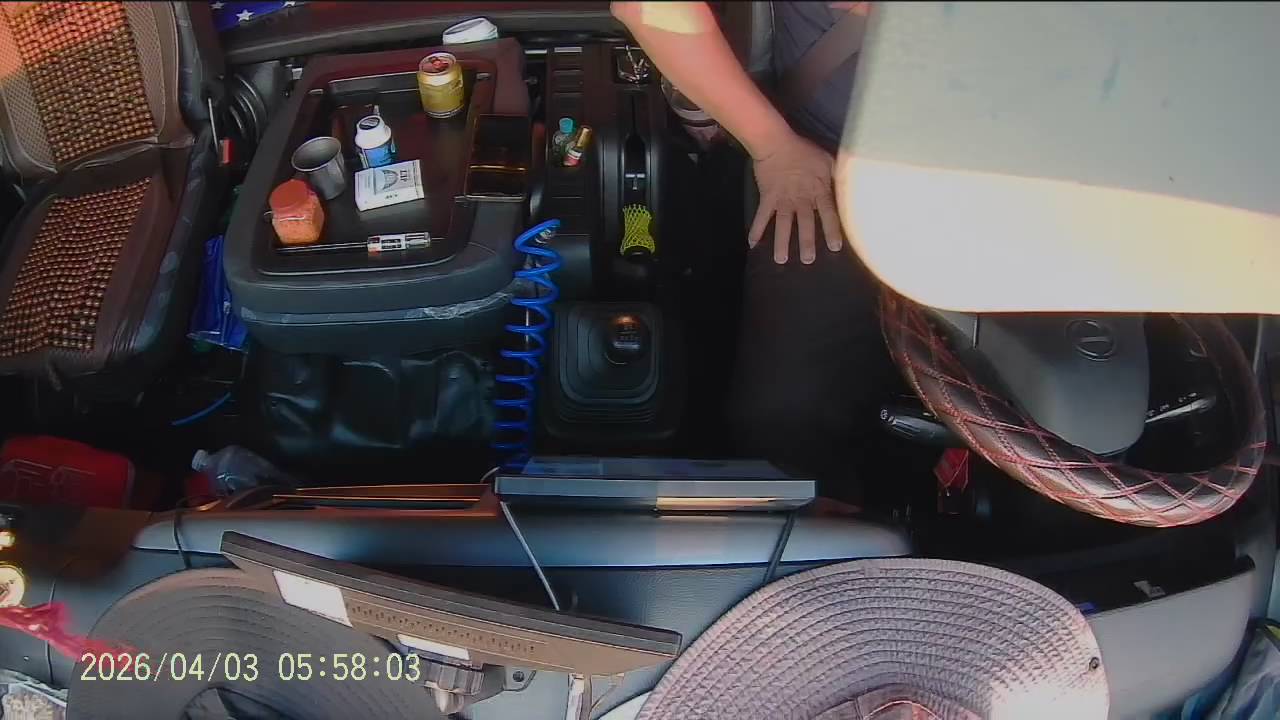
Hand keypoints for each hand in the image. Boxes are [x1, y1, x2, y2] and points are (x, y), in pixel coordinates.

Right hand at [748, 133, 843, 264]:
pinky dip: (757, 229)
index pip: (828, 214)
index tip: (834, 247)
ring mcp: (783, 200)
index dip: (831, 230)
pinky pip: (762, 216)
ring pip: (783, 225)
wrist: (777, 143)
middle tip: (807, 260)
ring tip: (781, 260)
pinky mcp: (768, 198)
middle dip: (806, 243)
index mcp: (818, 191)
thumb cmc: (804, 150)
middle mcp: (801, 199)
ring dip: (782, 243)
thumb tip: (851, 185)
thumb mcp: (828, 160)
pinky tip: (752, 243)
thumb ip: (838, 175)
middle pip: (805, 224)